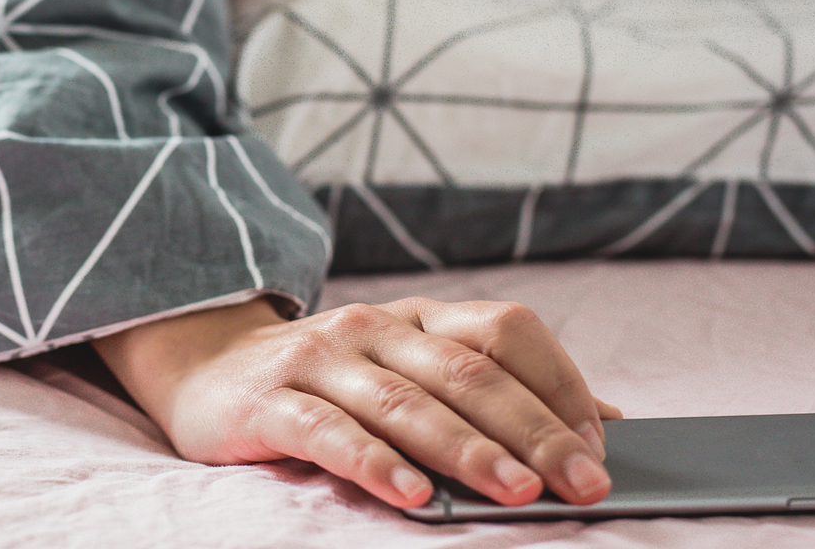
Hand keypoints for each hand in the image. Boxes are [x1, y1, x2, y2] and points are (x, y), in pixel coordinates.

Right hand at [92, 297, 621, 509]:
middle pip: (467, 373)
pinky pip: (327, 432)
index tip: (598, 444)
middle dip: (532, 431)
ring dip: (466, 450)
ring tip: (516, 494)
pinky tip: (410, 496)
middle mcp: (373, 328)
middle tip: (582, 482)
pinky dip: (373, 463)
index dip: (559, 384)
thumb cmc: (329, 382)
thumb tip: (610, 422)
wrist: (205, 367)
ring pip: (405, 403)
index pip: (505, 331)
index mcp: (418, 318)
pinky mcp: (267, 401)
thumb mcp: (411, 369)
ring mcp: (318, 360)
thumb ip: (497, 387)